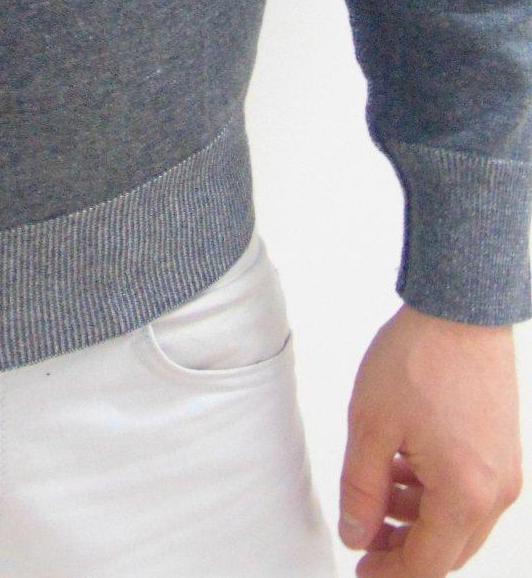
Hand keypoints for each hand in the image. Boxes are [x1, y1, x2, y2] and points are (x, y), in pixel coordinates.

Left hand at [338, 303, 522, 574]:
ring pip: (458, 520)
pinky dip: (435, 491)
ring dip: (417, 517)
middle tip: (364, 534)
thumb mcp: (371, 425)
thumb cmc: (419, 359)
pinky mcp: (503, 448)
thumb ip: (361, 488)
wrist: (461, 309)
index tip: (362, 571)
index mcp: (466, 494)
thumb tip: (356, 533)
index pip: (428, 564)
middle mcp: (496, 491)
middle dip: (404, 549)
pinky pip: (469, 491)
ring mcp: (505, 469)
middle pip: (448, 548)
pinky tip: (402, 465)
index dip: (391, 574)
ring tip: (377, 490)